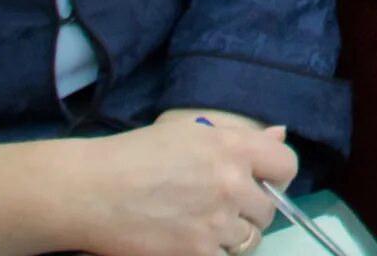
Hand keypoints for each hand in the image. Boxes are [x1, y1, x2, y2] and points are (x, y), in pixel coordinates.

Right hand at [74, 116, 292, 255]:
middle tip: (220, 207)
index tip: (260, 181)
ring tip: (200, 226)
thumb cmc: (135, 156)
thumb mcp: (189, 133)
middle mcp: (232, 184)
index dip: (276, 175)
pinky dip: (210, 252)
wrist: (89, 192)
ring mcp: (216, 223)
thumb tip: (278, 135)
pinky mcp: (196, 254)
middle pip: (268, 208)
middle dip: (249, 209)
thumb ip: (238, 137)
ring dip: (230, 235)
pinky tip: (187, 241)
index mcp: (233, 147)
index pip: (286, 165)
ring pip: (248, 238)